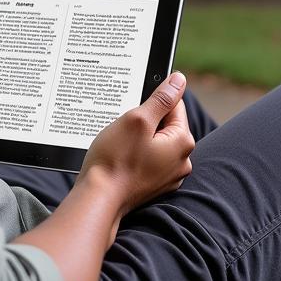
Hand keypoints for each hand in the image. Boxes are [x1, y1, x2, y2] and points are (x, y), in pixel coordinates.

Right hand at [78, 72, 194, 221]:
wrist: (98, 200)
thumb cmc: (115, 160)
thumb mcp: (138, 120)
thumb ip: (162, 99)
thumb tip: (179, 80)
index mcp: (183, 143)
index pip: (174, 106)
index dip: (151, 102)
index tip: (134, 110)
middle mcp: (181, 162)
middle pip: (165, 125)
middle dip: (144, 121)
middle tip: (124, 129)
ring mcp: (168, 176)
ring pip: (154, 142)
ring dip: (138, 138)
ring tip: (120, 145)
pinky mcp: (153, 185)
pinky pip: (148, 159)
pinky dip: (135, 155)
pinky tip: (120, 158)